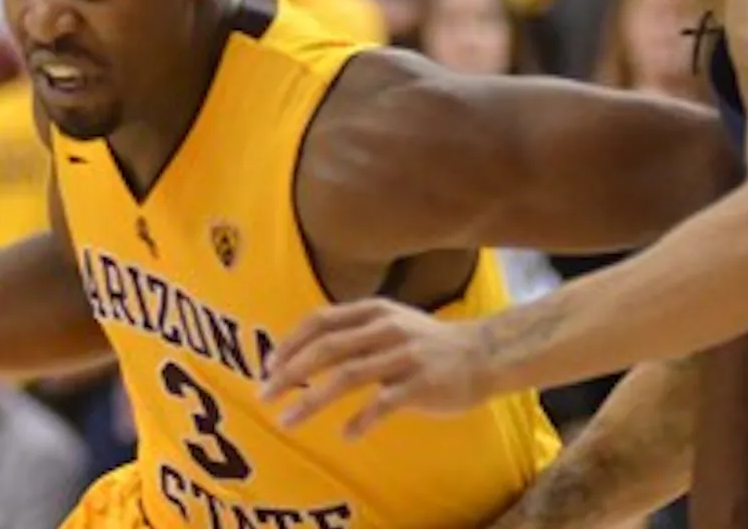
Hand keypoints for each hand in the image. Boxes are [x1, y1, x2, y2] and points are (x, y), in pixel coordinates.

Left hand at [259, 299, 492, 437]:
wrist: (484, 353)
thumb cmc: (427, 343)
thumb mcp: (389, 322)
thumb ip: (353, 331)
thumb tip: (305, 349)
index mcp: (372, 311)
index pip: (320, 321)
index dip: (290, 343)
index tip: (267, 366)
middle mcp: (384, 329)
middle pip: (326, 349)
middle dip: (289, 373)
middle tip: (263, 396)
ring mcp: (403, 356)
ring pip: (347, 376)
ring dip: (311, 400)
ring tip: (287, 421)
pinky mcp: (421, 384)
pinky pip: (383, 403)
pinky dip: (361, 420)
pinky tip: (345, 435)